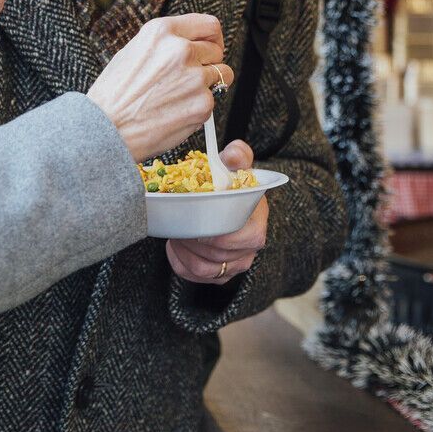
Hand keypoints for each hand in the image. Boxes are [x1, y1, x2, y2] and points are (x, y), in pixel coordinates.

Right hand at [87, 14, 231, 161]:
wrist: (106, 129)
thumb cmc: (113, 95)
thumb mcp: (133, 52)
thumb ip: (164, 44)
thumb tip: (189, 44)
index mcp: (162, 32)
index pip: (209, 25)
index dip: (213, 38)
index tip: (212, 46)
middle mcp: (180, 50)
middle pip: (216, 50)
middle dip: (208, 64)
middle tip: (189, 79)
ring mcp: (194, 77)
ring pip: (221, 75)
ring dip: (206, 85)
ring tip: (178, 97)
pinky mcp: (202, 104)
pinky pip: (211, 101)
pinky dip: (198, 108)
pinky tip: (174, 112)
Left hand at [167, 140, 267, 284]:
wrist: (227, 198)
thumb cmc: (231, 181)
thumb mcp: (235, 164)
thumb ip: (238, 156)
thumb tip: (233, 155)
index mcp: (257, 220)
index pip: (241, 238)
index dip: (214, 232)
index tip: (193, 218)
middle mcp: (251, 246)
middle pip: (217, 254)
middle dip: (192, 239)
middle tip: (177, 222)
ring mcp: (237, 262)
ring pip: (204, 269)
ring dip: (183, 251)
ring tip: (175, 232)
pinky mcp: (222, 274)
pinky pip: (196, 276)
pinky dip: (180, 262)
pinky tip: (175, 246)